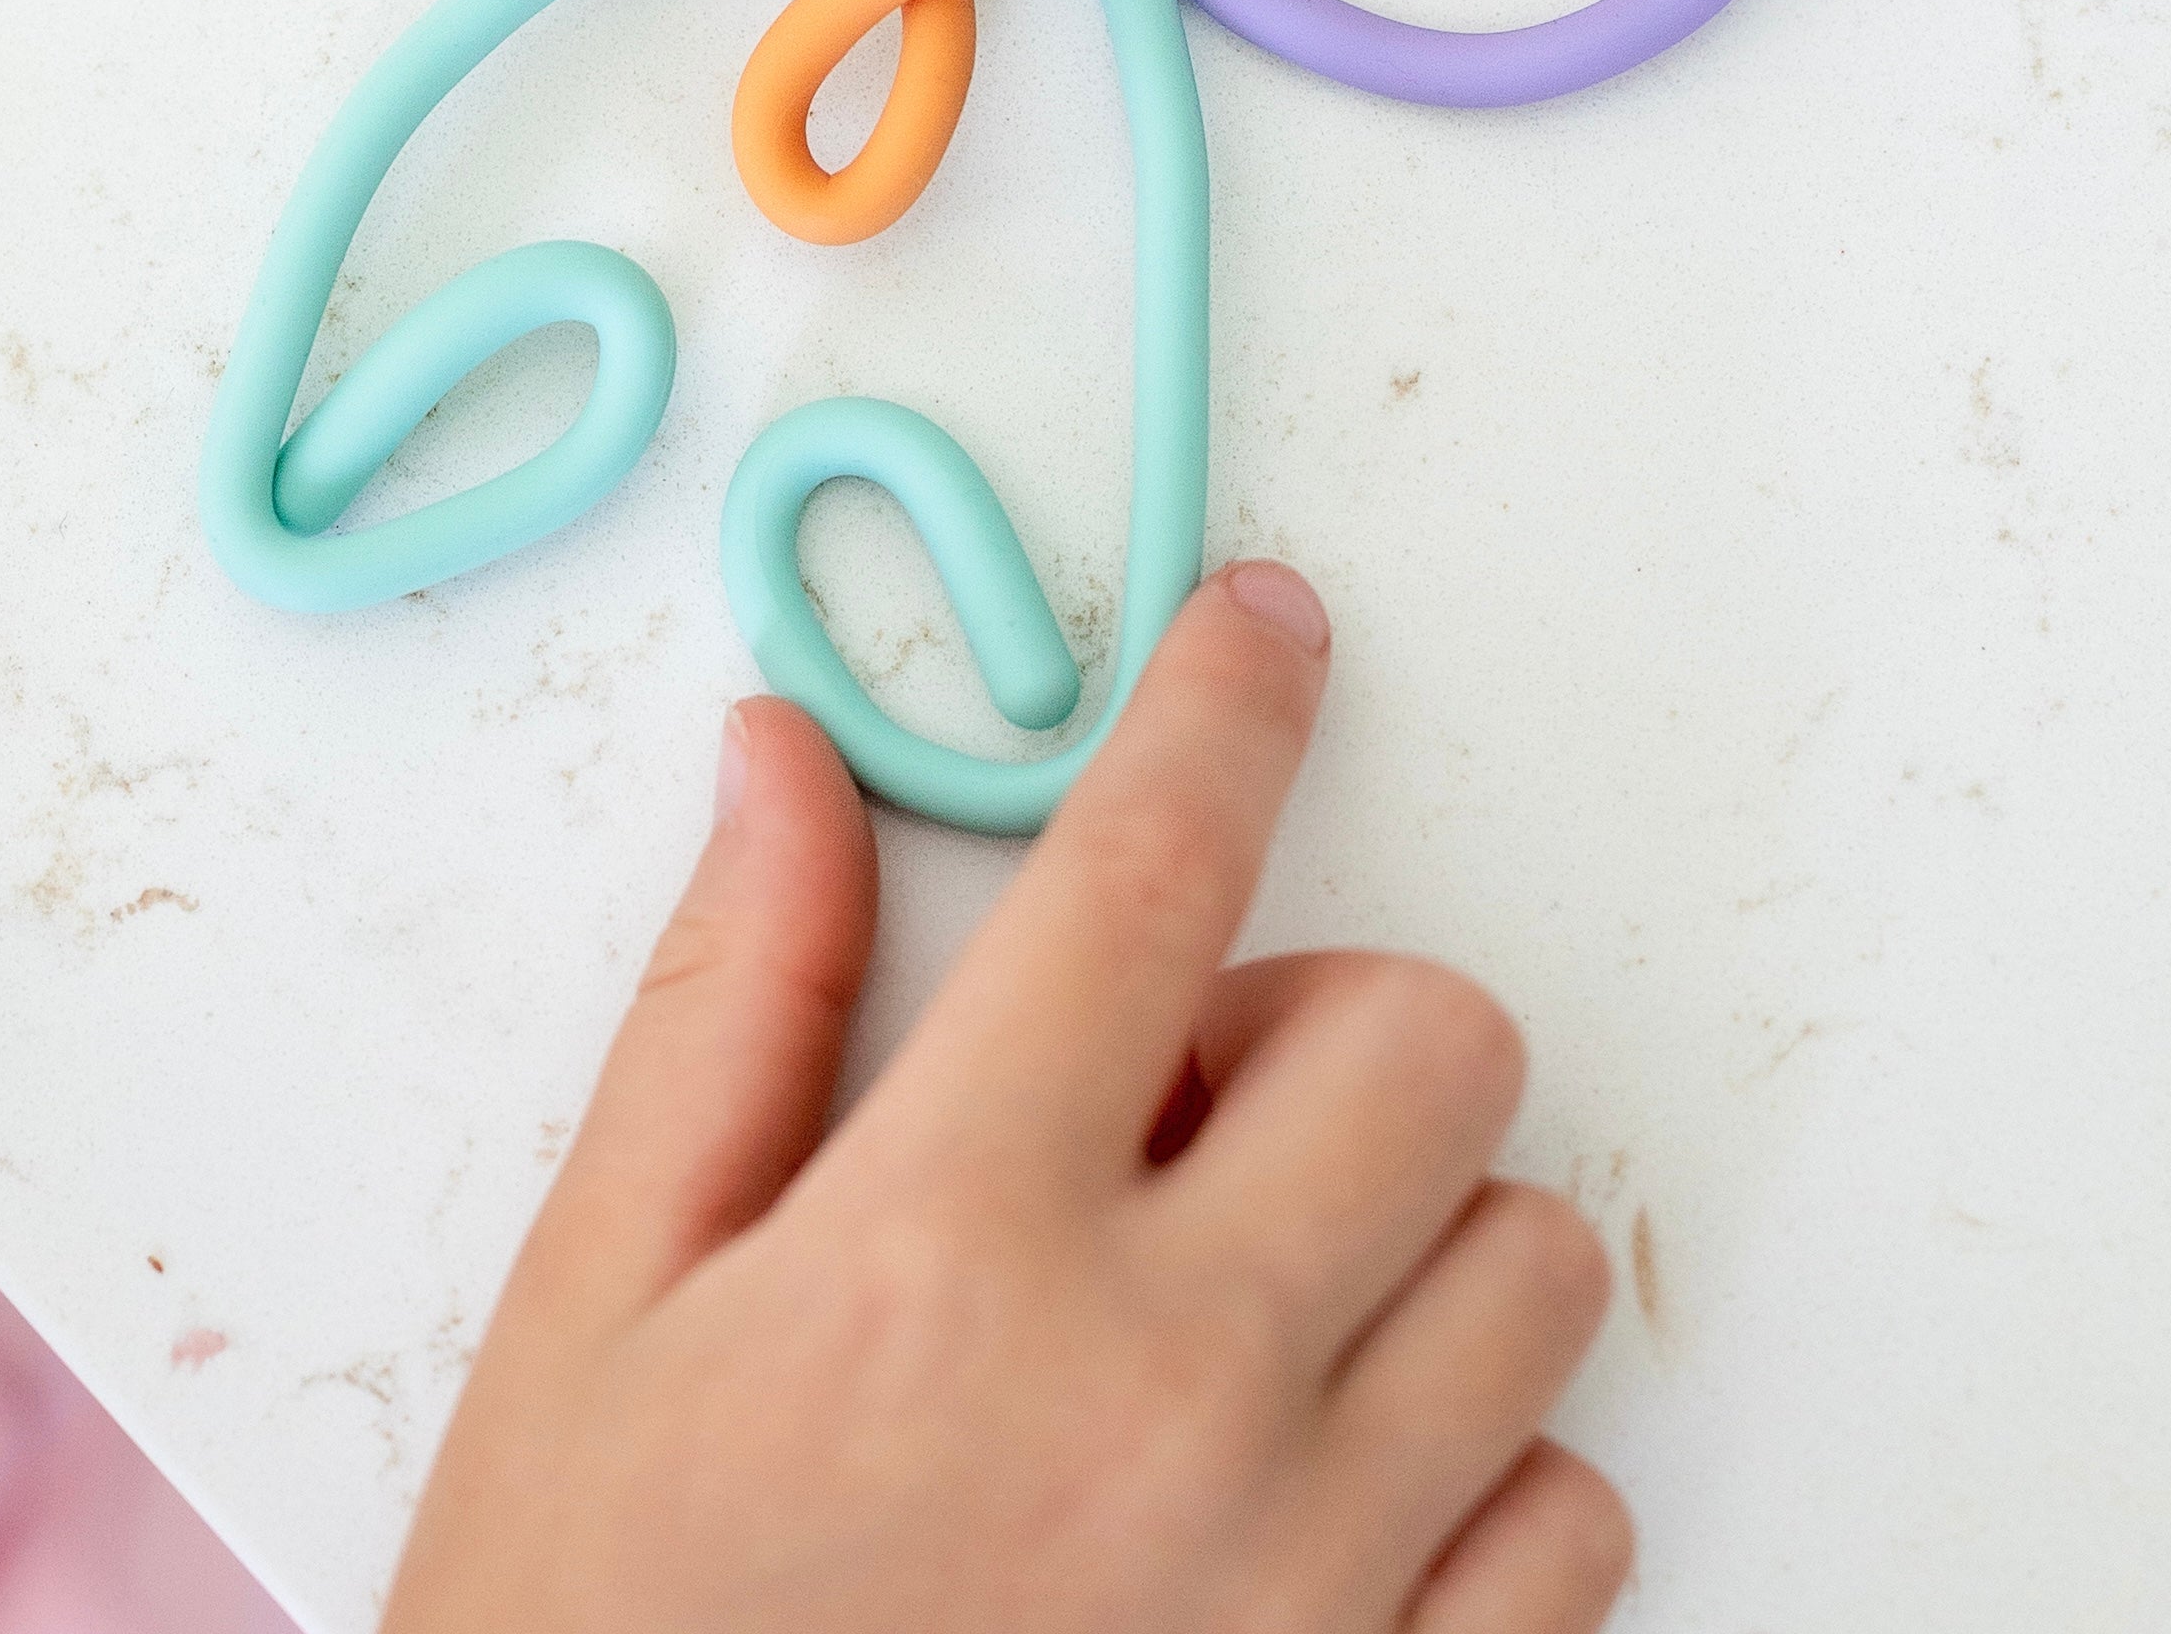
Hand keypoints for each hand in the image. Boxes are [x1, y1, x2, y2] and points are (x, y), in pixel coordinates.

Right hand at [387, 564, 1627, 1633]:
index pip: (1146, 867)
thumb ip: (730, 1000)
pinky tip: (1307, 1482)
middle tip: (1171, 1105)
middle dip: (1319, 1018)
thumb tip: (788, 762)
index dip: (1221, 700)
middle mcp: (1168, 1394)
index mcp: (947, 1246)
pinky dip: (1477, 1469)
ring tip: (1234, 1306)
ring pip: (1532, 1268)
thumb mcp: (598, 1300)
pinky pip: (1572, 1521)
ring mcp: (1306, 1579)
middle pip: (1431, 1043)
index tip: (1262, 631)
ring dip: (1405, 1237)